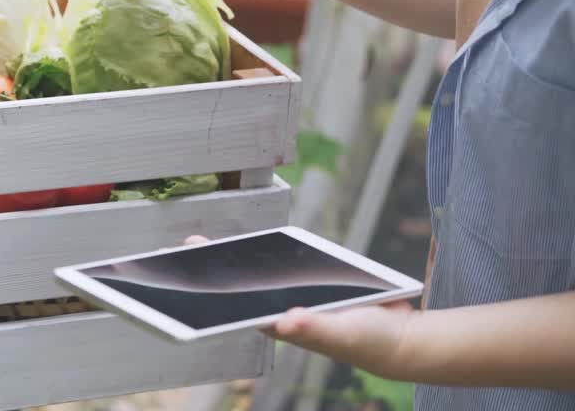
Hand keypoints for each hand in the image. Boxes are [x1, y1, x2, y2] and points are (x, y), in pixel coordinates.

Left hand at [181, 235, 417, 379]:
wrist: (398, 335)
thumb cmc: (366, 341)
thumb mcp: (341, 333)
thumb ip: (315, 328)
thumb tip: (286, 320)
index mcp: (281, 324)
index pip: (238, 309)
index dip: (212, 296)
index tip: (186, 278)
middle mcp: (283, 310)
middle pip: (244, 288)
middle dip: (215, 270)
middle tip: (187, 246)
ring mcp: (295, 296)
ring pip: (260, 275)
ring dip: (237, 260)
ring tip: (204, 244)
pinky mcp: (311, 283)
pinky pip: (284, 264)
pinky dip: (268, 254)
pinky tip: (253, 243)